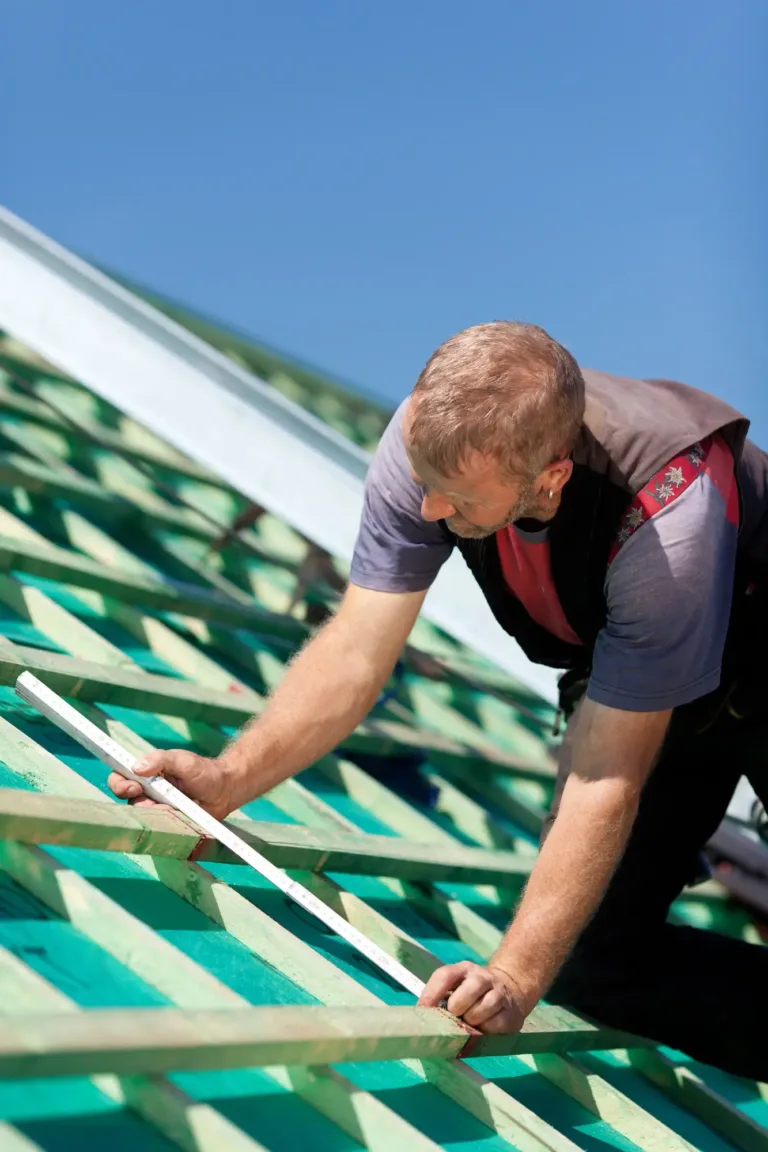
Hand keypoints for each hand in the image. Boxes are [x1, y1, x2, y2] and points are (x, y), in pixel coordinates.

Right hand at [107, 749, 238, 819]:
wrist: (224, 790)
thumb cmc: (202, 771)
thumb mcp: (182, 760)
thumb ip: (161, 760)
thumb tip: (136, 767)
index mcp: (146, 774)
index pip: (121, 777)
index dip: (119, 783)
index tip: (132, 785)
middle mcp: (147, 792)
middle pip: (126, 799)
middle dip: (133, 800)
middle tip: (146, 798)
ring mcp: (157, 809)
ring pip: (143, 816)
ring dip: (154, 812)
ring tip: (171, 807)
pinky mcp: (168, 824)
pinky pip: (159, 827)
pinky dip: (165, 824)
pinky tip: (177, 817)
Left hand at [418, 961, 531, 1032]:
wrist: (511, 991)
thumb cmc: (473, 995)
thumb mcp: (457, 988)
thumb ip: (441, 999)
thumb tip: (423, 1019)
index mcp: (463, 969)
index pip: (444, 975)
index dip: (431, 994)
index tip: (423, 1010)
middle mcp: (482, 977)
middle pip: (467, 990)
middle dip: (456, 1009)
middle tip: (454, 1017)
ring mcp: (499, 993)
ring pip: (481, 1009)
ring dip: (471, 1022)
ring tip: (470, 1023)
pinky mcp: (511, 1012)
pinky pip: (495, 1024)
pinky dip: (486, 1030)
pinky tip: (484, 1028)